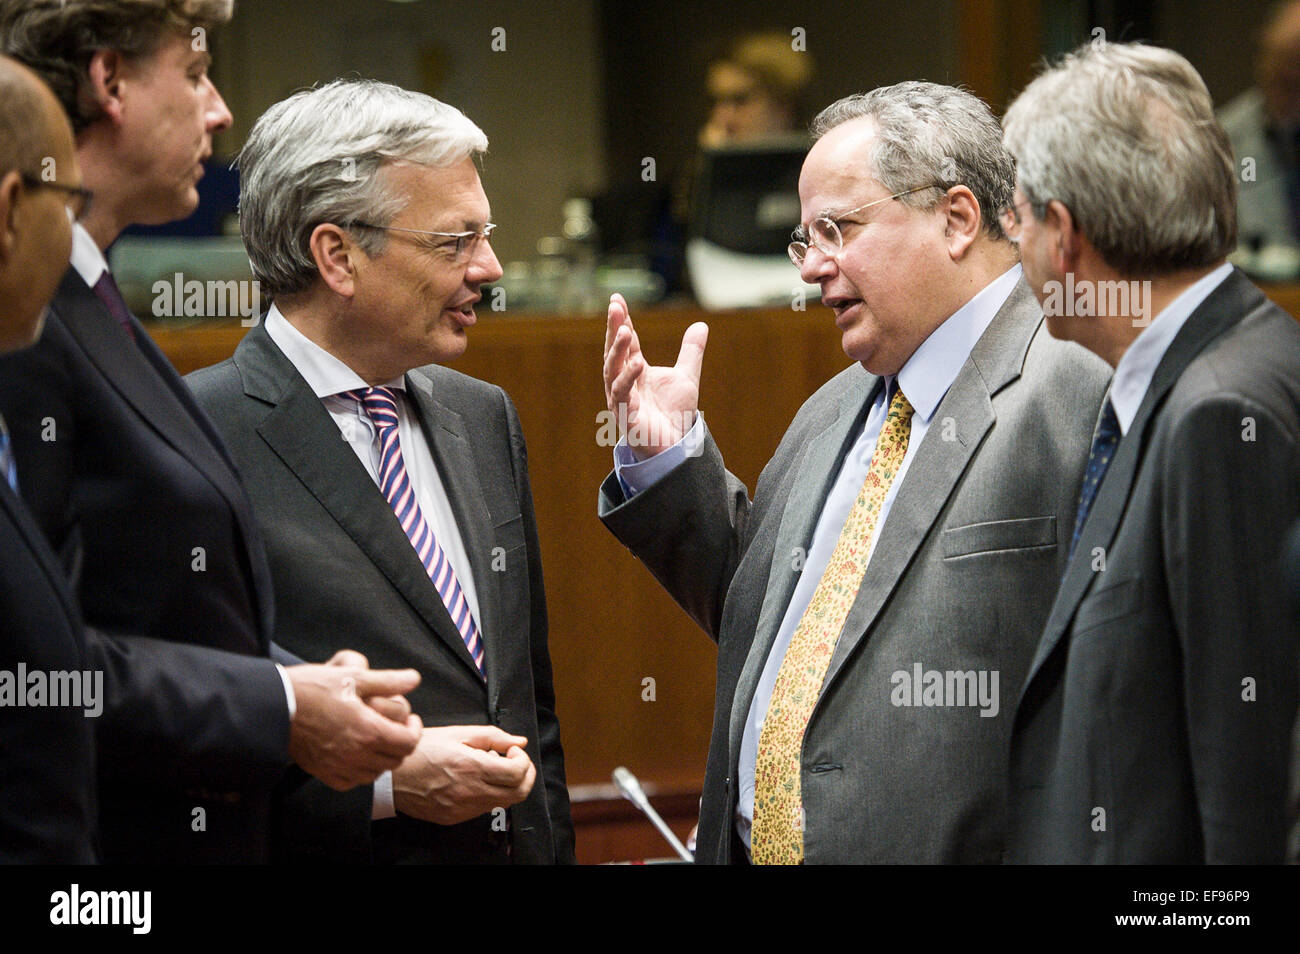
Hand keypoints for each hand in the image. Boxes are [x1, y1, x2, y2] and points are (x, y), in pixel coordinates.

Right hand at [286, 662, 421, 789]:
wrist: (274, 706)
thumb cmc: (312, 688)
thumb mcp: (353, 676)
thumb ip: (388, 680)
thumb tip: (414, 679)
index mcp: (369, 730)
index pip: (408, 742)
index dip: (415, 730)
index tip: (410, 720)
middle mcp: (357, 754)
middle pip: (395, 759)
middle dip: (401, 743)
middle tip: (397, 727)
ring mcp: (339, 767)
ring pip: (376, 773)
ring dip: (383, 758)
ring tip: (378, 739)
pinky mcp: (323, 773)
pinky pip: (352, 782)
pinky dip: (361, 772)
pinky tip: (358, 755)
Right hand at [392, 725, 536, 825]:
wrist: (391, 776)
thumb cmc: (420, 750)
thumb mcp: (456, 733)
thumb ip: (492, 737)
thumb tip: (518, 742)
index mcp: (471, 767)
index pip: (517, 774)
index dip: (523, 761)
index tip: (513, 752)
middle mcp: (470, 792)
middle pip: (518, 793)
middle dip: (524, 775)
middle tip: (514, 761)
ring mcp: (463, 809)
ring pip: (503, 803)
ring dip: (506, 785)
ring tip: (489, 768)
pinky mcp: (455, 818)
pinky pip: (483, 809)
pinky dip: (489, 794)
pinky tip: (475, 780)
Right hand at [603, 293, 707, 458]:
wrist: (676, 446)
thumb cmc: (675, 414)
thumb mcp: (687, 377)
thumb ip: (691, 352)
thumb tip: (701, 325)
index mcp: (635, 370)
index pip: (626, 341)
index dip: (622, 320)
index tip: (617, 298)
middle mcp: (624, 382)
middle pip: (614, 351)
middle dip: (613, 329)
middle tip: (615, 307)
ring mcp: (621, 399)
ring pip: (612, 371)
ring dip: (616, 350)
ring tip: (624, 330)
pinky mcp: (625, 415)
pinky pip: (622, 394)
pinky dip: (628, 378)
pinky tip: (637, 364)